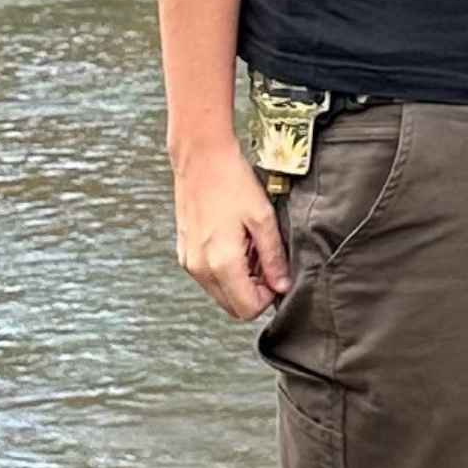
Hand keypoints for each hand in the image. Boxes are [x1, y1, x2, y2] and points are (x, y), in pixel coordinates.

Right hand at [174, 143, 291, 320]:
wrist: (201, 158)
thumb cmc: (231, 181)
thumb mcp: (263, 218)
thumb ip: (274, 257)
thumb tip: (282, 285)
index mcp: (221, 263)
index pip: (246, 309)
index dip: (267, 297)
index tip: (276, 275)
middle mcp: (200, 268)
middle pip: (231, 306)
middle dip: (253, 291)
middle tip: (266, 260)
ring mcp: (189, 261)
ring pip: (219, 292)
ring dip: (239, 280)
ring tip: (251, 246)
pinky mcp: (184, 252)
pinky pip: (208, 276)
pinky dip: (225, 269)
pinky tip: (235, 241)